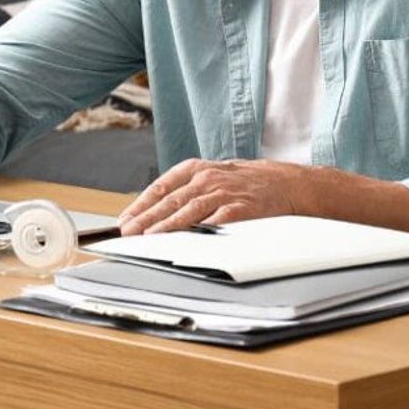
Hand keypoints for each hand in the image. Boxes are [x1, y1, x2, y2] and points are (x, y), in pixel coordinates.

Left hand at [117, 158, 300, 234]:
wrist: (284, 183)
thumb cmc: (243, 182)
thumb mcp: (211, 176)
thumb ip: (185, 190)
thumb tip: (153, 212)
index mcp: (196, 169)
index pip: (161, 187)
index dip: (141, 204)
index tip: (124, 219)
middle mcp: (208, 179)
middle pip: (170, 200)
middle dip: (146, 217)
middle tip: (128, 232)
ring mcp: (224, 193)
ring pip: (189, 210)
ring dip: (166, 224)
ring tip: (148, 236)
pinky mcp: (241, 209)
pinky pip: (216, 221)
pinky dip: (200, 229)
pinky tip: (186, 239)